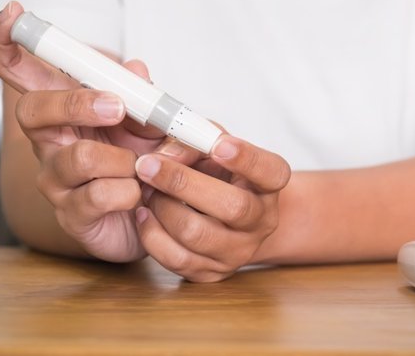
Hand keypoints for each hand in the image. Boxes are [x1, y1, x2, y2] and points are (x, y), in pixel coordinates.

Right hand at [0, 1, 164, 260]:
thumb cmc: (147, 163)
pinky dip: (131, 192)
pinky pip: (98, 196)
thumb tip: (137, 69)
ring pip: (79, 158)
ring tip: (143, 169)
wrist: (158, 216)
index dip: (8, 43)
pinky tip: (139, 196)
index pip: (22, 73)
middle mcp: (51, 142)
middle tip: (118, 107)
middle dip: (77, 104)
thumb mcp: (153, 124)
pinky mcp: (72, 215)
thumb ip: (144, 99)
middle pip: (33, 110)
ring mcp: (56, 180)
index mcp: (65, 112)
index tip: (13, 15)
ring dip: (125, 160)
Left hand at [134, 134, 290, 281]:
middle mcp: (262, 222)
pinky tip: (144, 214)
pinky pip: (176, 259)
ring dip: (162, 207)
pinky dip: (152, 234)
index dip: (246, 159)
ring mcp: (238, 251)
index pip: (270, 172)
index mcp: (269, 186)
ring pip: (197, 235)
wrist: (226, 220)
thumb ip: (194, 142)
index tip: (219, 145)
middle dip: (183, 183)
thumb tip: (164, 157)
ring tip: (146, 188)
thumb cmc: (219, 175)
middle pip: (233, 207)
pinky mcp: (212, 272)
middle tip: (148, 164)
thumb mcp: (214, 149)